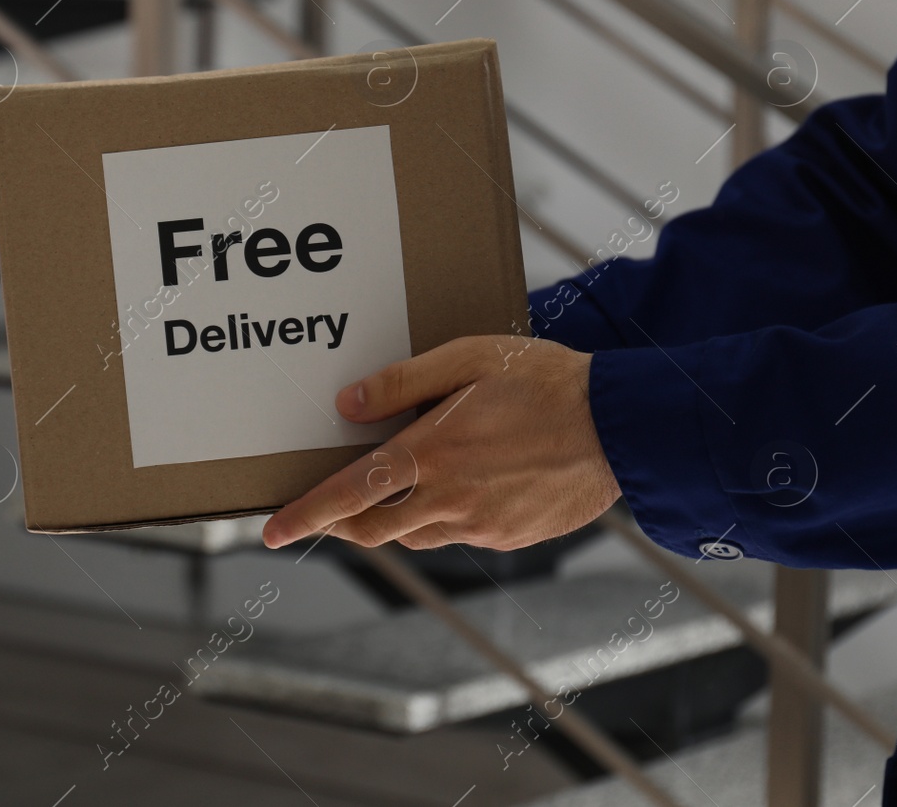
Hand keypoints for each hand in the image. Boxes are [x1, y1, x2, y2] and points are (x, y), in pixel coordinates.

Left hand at [262, 336, 618, 551]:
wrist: (624, 427)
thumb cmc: (545, 381)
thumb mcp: (468, 360)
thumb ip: (402, 382)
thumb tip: (346, 405)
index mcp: (432, 453)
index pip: (349, 493)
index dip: (306, 514)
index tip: (272, 531)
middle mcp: (450, 498)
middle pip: (372, 528)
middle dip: (338, 526)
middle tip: (320, 517)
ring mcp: (481, 524)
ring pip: (414, 534)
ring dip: (391, 520)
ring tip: (391, 491)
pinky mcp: (509, 537)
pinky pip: (457, 534)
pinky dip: (440, 518)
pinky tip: (458, 488)